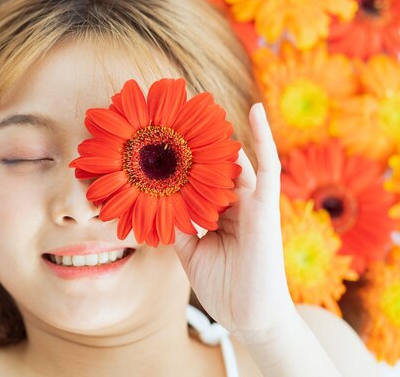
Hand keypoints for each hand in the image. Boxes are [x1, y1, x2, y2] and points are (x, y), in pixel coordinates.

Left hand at [173, 102, 296, 345]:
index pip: (198, 177)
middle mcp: (235, 202)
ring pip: (234, 159)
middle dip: (192, 141)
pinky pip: (267, 166)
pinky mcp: (265, 206)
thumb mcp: (189, 251)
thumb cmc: (223, 286)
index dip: (180, 158)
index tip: (157, 137)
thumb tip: (152, 203)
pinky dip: (263, 138)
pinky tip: (256, 108)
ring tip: (199, 102)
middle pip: (213, 163)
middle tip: (168, 115)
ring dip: (218, 132)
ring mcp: (251, 202)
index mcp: (218, 212)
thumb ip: (176, 224)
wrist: (249, 317)